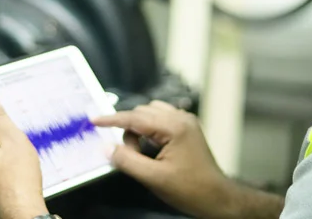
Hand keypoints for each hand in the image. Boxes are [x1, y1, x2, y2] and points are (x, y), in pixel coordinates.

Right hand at [93, 101, 244, 218]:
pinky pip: (160, 120)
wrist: (217, 197)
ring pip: (150, 114)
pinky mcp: (187, 129)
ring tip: (140, 154)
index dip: (111, 120)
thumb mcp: (153, 178)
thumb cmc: (190, 189)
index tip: (94, 121)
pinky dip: (149, 130)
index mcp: (174, 127)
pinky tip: (150, 149)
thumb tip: (107, 148)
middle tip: (128, 156)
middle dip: (128, 132)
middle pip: (141, 113)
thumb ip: (127, 161)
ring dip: (138, 130)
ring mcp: (185, 122)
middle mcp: (181, 118)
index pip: (135, 117)